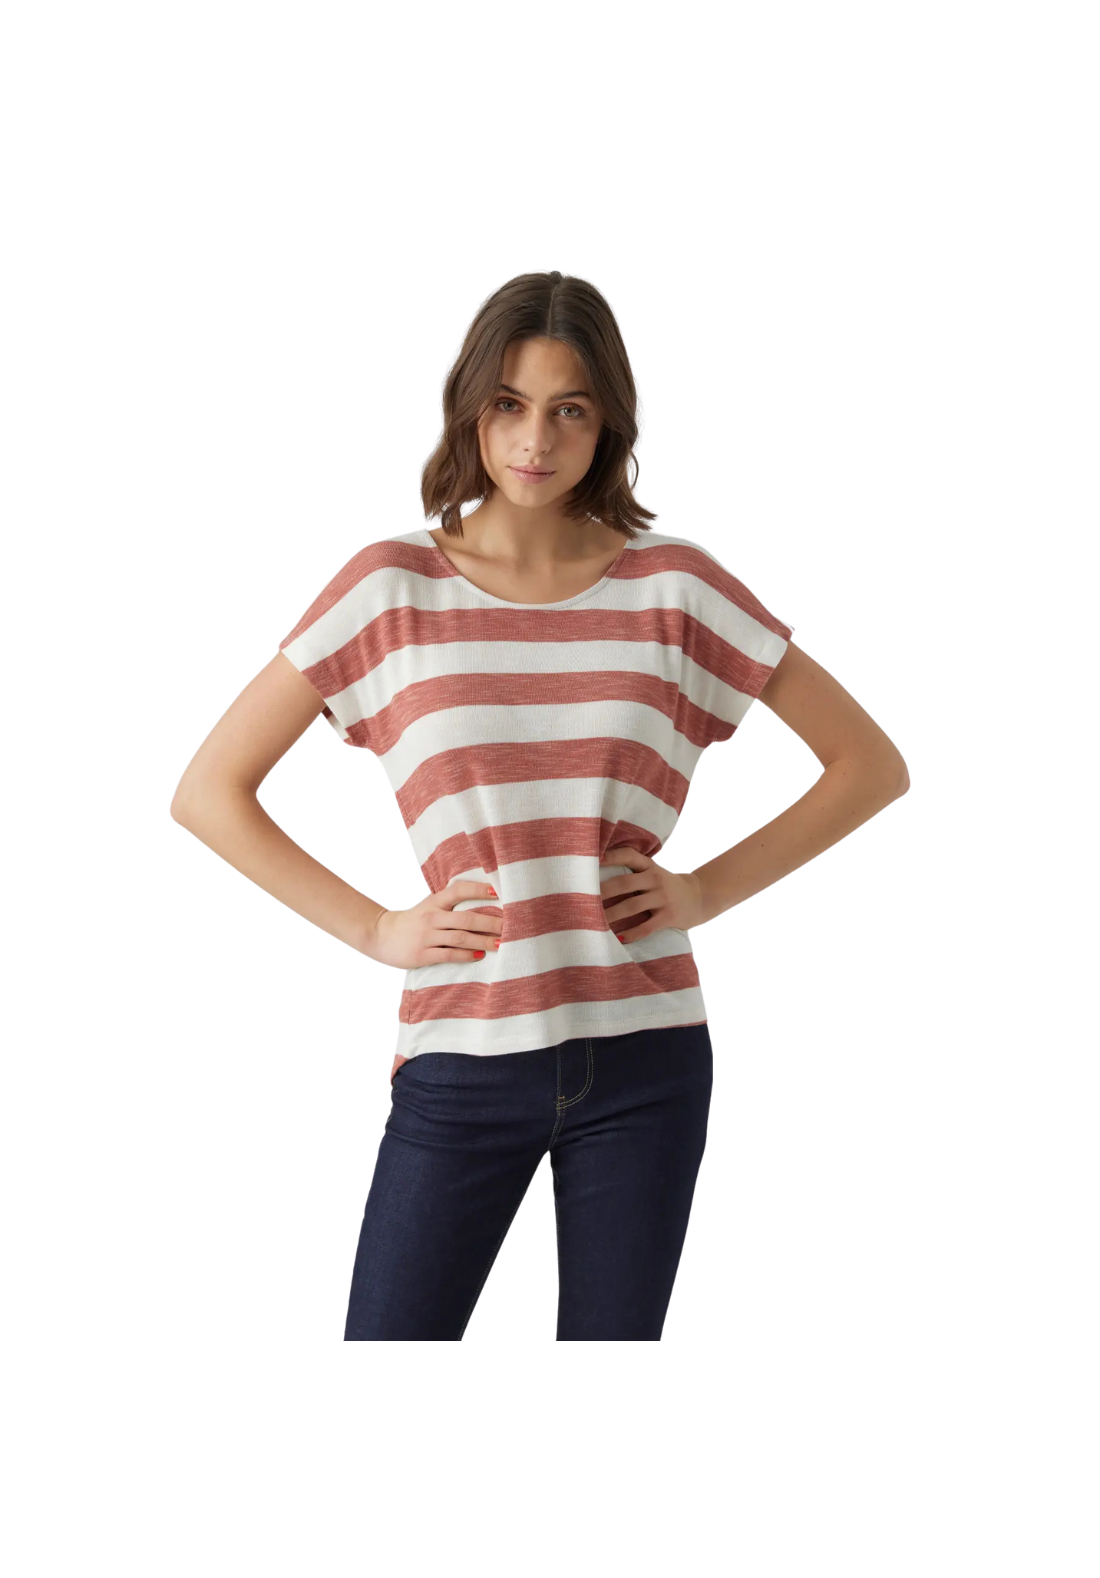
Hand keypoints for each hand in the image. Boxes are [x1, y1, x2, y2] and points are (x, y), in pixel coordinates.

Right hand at [360, 879, 502, 969]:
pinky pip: (449, 955)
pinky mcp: (422, 955)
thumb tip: (484, 899)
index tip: (499, 892)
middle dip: (491, 922)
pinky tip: (479, 956)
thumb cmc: (413, 920)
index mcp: (434, 902)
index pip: (458, 890)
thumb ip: (449, 903)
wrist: (381, 936)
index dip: (478, 889)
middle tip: (511, 925)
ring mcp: (426, 936)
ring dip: (484, 941)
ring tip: (502, 943)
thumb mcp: (428, 906)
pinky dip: (466, 956)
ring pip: (461, 938)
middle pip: (466, 918)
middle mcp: (431, 917)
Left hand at [600, 845, 707, 942]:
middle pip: (624, 884)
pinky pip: (646, 927)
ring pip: (632, 906)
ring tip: (594, 922)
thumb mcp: (653, 873)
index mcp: (649, 866)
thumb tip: (596, 874)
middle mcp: (655, 879)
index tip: (592, 860)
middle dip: (602, 892)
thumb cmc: (666, 886)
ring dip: (611, 915)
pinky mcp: (669, 916)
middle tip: (583, 899)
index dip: (610, 856)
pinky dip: (631, 934)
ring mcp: (663, 897)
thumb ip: (633, 872)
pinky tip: (618, 938)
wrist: (698, 898)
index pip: (628, 855)